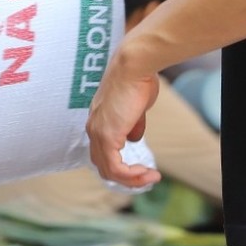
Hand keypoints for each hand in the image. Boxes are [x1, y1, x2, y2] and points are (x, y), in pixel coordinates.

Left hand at [85, 48, 161, 188]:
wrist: (134, 66)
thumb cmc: (138, 79)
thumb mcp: (136, 107)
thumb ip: (132, 124)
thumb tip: (133, 139)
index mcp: (98, 119)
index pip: (101, 152)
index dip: (120, 165)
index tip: (141, 168)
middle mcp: (93, 128)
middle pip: (103, 166)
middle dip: (127, 177)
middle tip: (148, 177)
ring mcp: (98, 133)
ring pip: (109, 171)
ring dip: (132, 180)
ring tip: (152, 177)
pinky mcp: (107, 137)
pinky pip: (116, 169)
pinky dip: (132, 176)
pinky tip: (147, 172)